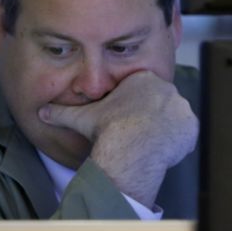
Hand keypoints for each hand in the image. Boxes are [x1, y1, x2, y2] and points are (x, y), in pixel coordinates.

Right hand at [38, 70, 198, 206]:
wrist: (131, 148)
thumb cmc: (108, 129)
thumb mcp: (81, 117)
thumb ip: (62, 112)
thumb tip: (41, 112)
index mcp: (143, 80)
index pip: (143, 90)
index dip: (134, 107)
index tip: (126, 121)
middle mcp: (166, 88)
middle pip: (160, 103)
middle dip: (152, 117)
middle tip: (138, 134)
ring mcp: (181, 107)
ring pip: (174, 118)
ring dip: (166, 129)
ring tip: (149, 144)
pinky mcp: (190, 126)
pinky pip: (186, 134)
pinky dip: (177, 142)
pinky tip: (162, 150)